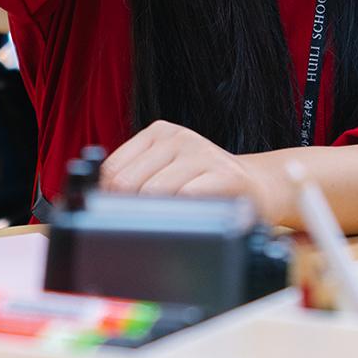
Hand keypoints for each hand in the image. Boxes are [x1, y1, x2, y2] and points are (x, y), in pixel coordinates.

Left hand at [100, 120, 292, 223]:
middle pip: (128, 182)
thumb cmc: (205, 184)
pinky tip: (189, 220)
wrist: (257, 186)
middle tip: (145, 224)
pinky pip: (185, 200)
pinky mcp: (222, 176)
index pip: (112, 167)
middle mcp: (178, 137)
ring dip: (156, 216)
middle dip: (130, 210)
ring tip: (170, 221)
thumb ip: (137, 177)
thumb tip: (99, 201)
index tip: (117, 215)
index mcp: (159, 133)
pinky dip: (180, 217)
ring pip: (153, 193)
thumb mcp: (167, 169)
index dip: (108, 198)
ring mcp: (201, 154)